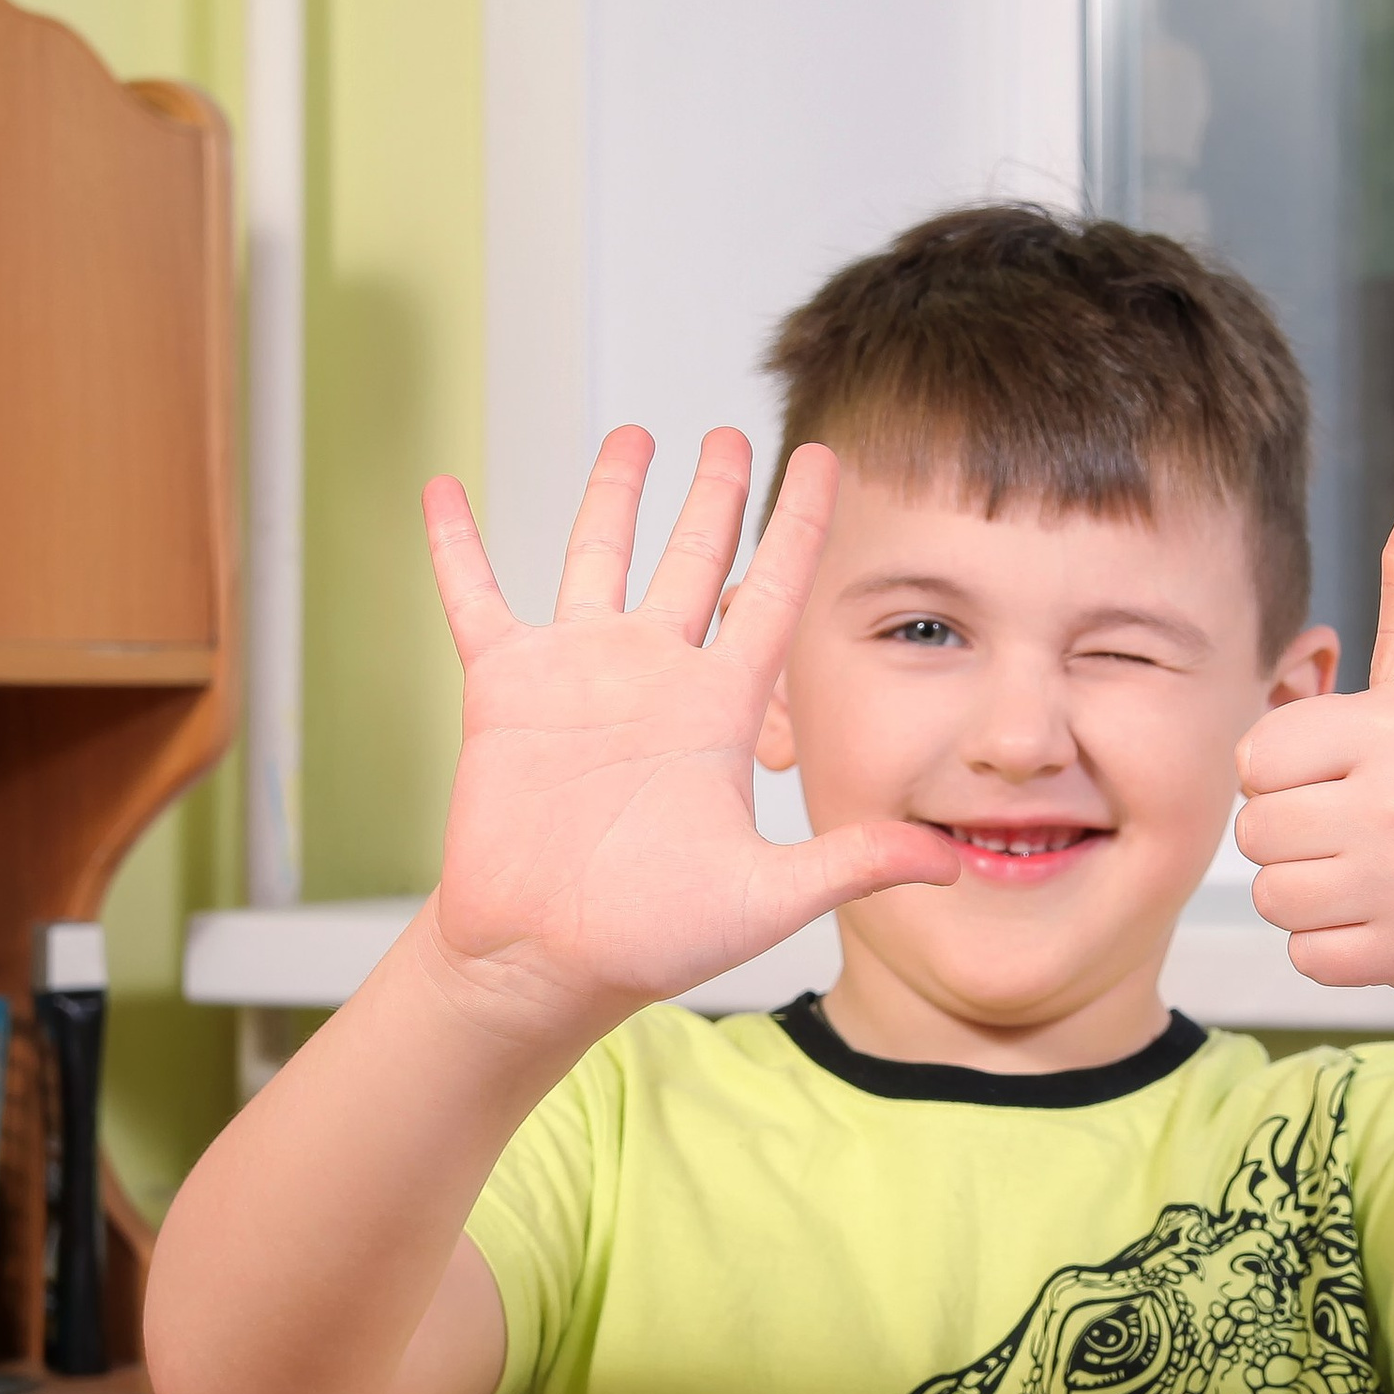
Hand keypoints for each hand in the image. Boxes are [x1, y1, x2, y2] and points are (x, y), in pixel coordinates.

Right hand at [422, 429, 956, 1031]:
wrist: (546, 960)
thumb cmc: (651, 938)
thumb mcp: (768, 895)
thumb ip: (854, 863)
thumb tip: (952, 860)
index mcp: (718, 710)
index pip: (772, 593)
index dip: (798, 525)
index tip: (825, 459)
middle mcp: (653, 677)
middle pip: (692, 559)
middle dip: (714, 495)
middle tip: (732, 434)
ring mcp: (577, 675)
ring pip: (598, 558)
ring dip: (613, 497)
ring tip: (634, 436)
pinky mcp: (504, 689)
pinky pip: (475, 599)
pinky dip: (457, 547)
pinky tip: (442, 490)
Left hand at [1234, 471, 1393, 992]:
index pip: (1256, 758)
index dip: (1284, 768)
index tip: (1337, 769)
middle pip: (1256, 833)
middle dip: (1291, 832)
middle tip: (1352, 824)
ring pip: (1274, 898)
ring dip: (1306, 891)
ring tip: (1365, 869)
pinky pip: (1305, 955)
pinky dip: (1331, 945)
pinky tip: (1379, 914)